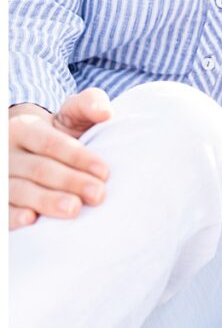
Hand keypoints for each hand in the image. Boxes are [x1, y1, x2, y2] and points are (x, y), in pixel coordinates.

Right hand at [8, 89, 111, 229]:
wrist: (28, 151)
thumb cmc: (59, 135)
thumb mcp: (71, 116)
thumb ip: (89, 106)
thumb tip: (104, 111)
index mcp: (23, 129)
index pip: (50, 143)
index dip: (78, 157)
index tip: (104, 172)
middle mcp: (6, 153)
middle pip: (39, 169)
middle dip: (70, 182)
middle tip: (97, 194)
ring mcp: (0, 178)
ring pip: (20, 190)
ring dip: (46, 201)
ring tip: (73, 209)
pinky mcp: (0, 199)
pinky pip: (2, 210)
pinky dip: (13, 217)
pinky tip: (30, 221)